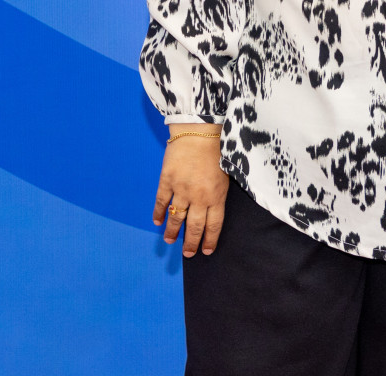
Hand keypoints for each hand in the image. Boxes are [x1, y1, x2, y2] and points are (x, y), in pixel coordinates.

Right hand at [153, 124, 228, 257]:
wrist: (199, 132)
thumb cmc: (217, 150)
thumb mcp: (226, 174)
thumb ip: (219, 193)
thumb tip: (212, 210)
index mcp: (216, 196)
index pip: (213, 225)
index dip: (209, 240)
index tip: (206, 251)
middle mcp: (199, 197)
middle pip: (194, 226)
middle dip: (191, 243)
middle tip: (188, 254)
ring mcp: (181, 190)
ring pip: (176, 217)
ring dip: (173, 231)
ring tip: (170, 241)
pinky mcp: (167, 181)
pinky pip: (162, 202)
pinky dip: (159, 213)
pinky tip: (158, 221)